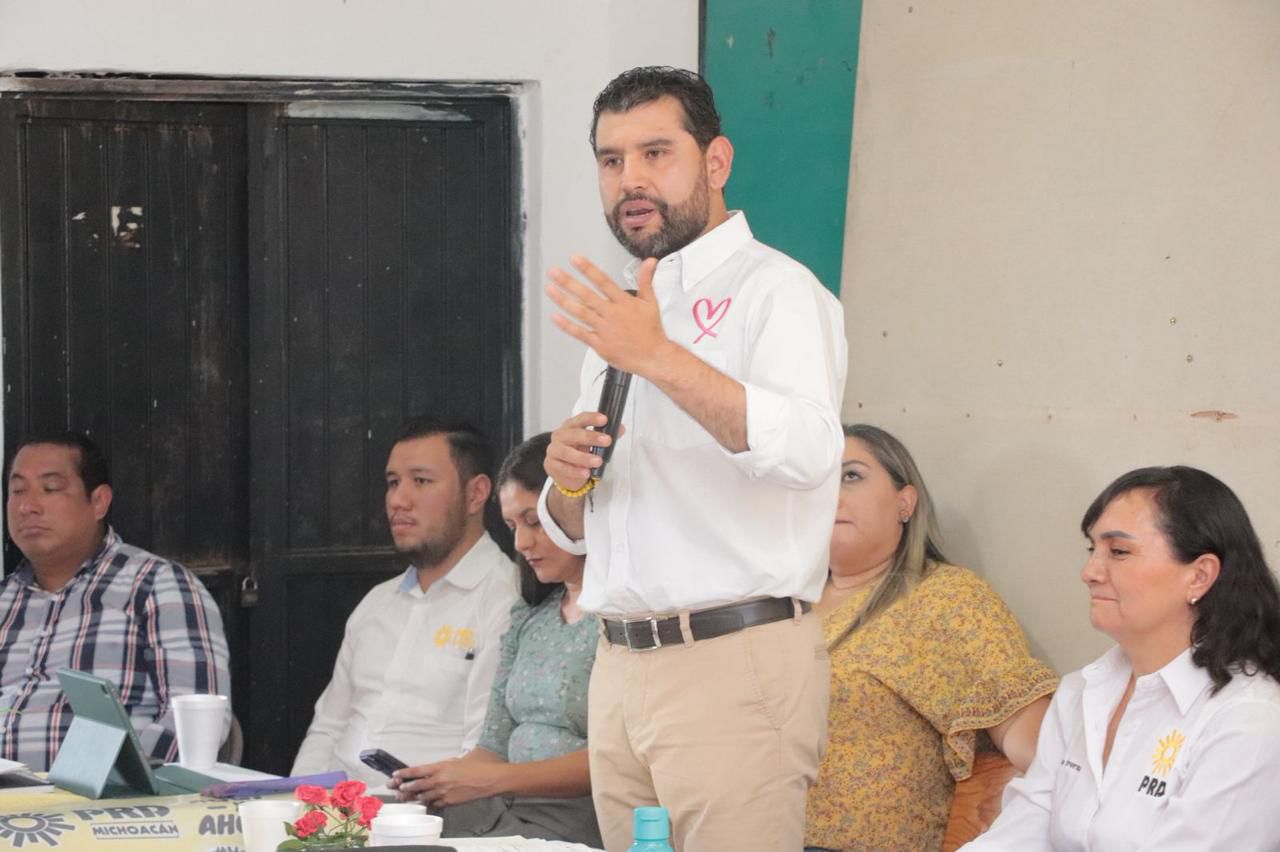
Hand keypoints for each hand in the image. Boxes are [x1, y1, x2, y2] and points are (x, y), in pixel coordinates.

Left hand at [391, 757, 502, 807]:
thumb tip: (438, 766)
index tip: (395, 774)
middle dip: (403, 788)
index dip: (404, 773)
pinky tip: (425, 802)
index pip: (417, 770)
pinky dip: (429, 802)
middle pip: (416, 786)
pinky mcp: (450, 802)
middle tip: (394, 789)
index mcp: (441, 766)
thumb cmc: (477, 765)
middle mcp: (440, 780)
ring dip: (413, 797)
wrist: (489, 779)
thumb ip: (446, 764)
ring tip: (404, 798)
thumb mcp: (459, 759)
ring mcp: (444, 793)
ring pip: (423, 797)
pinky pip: (435, 803)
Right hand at [545, 411, 611, 491]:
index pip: (581, 419)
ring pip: (567, 452)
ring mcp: (554, 450)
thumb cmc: (579, 452)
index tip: (604, 419)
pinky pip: (564, 468)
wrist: (565, 472)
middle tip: (607, 440)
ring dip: (583, 457)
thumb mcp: (592, 443)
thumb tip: (620, 428)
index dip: (592, 418)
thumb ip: (605, 435)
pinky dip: (575, 471)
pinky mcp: (552, 465)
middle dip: (591, 437)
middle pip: (574, 434)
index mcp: (570, 426)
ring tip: (598, 461)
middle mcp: (560, 436)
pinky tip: (586, 472)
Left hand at [546, 255, 669, 375]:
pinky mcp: (599, 344)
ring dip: (563, 300)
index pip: (603, 281)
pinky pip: (580, 333)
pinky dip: (567, 325)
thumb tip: (649, 262)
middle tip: (554, 272)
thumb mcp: (650, 302)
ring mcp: (604, 329)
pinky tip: (556, 316)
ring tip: (550, 289)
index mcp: (623, 302)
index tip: (575, 259)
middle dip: (568, 282)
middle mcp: (611, 314)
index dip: (588, 269)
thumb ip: (646, 280)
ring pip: (580, 312)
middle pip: (587, 295)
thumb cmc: (651, 331)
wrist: (654, 357)